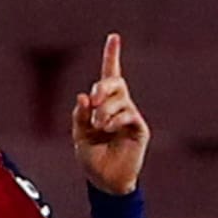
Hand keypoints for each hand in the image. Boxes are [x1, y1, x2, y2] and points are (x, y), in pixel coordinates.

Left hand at [71, 33, 149, 194]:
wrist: (104, 181)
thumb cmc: (91, 157)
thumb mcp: (79, 135)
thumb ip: (80, 116)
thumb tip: (83, 96)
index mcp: (102, 105)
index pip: (109, 76)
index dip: (112, 56)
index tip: (114, 37)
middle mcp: (118, 106)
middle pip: (115, 82)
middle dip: (103, 87)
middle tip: (93, 99)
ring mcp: (129, 116)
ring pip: (119, 99)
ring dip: (104, 110)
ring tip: (98, 126)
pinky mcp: (138, 128)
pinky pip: (128, 114)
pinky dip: (114, 119)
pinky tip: (107, 128)